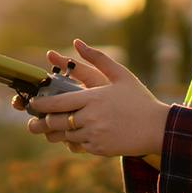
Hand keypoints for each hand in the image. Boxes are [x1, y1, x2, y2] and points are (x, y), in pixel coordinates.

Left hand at [25, 40, 169, 157]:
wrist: (158, 128)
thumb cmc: (139, 99)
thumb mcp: (121, 75)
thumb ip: (97, 58)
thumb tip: (77, 42)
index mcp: (93, 98)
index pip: (57, 103)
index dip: (41, 104)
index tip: (33, 103)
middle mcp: (91, 118)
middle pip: (56, 122)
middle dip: (42, 122)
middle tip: (34, 120)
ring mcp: (94, 136)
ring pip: (65, 136)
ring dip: (57, 133)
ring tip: (50, 129)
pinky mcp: (99, 150)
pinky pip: (79, 146)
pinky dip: (75, 141)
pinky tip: (75, 135)